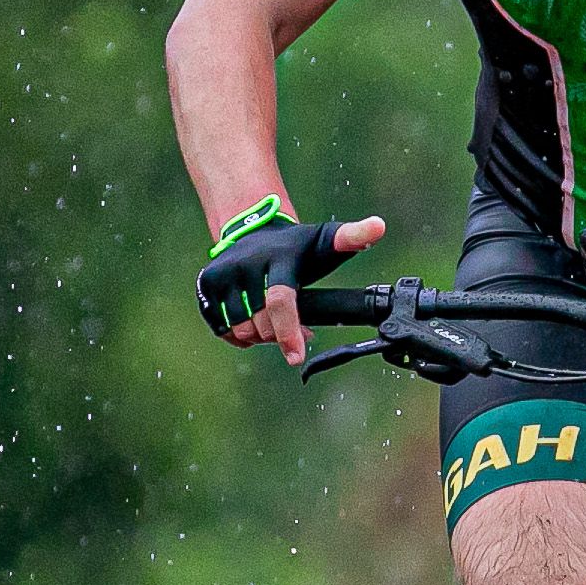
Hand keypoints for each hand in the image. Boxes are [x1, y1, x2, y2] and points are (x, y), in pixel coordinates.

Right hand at [200, 211, 386, 362]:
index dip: (288, 332)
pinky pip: (221, 329)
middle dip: (280, 335)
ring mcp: (222, 273)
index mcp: (279, 258)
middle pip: (262, 324)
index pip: (281, 300)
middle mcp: (246, 263)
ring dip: (260, 337)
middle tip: (295, 329)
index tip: (295, 357)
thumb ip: (353, 237)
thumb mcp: (326, 240)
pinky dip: (238, 336)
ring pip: (241, 330)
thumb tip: (379, 227)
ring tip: (273, 322)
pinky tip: (252, 323)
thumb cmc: (297, 246)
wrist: (253, 227)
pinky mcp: (206, 283)